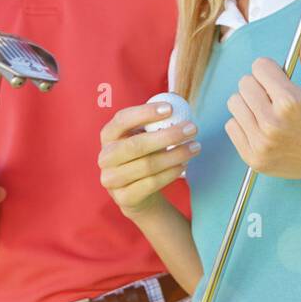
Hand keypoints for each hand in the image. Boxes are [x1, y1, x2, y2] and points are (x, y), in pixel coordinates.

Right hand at [99, 102, 200, 218]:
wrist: (138, 195)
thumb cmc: (144, 157)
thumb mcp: (145, 137)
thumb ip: (156, 122)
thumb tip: (178, 103)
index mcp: (108, 135)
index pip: (122, 119)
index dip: (145, 112)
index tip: (170, 109)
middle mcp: (105, 157)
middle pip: (136, 145)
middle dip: (168, 135)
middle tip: (192, 129)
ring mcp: (111, 179)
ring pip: (147, 166)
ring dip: (175, 155)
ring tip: (195, 147)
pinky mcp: (123, 198)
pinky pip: (151, 184)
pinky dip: (170, 173)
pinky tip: (184, 166)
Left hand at [225, 24, 300, 184]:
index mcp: (290, 102)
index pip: (259, 66)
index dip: (271, 70)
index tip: (281, 80)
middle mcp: (273, 123)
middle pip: (244, 83)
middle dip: (259, 85)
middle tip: (276, 97)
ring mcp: (261, 143)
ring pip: (234, 103)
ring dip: (249, 103)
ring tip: (268, 111)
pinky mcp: (253, 157)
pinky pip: (231, 125)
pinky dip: (244, 123)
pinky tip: (263, 128)